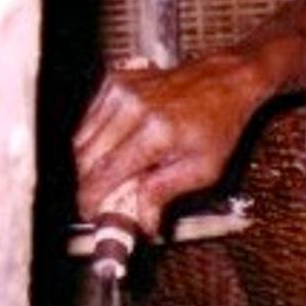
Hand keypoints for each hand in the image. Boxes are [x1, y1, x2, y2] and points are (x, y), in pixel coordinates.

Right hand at [71, 53, 265, 234]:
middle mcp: (133, 107)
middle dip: (87, 184)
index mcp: (156, 131)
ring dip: (88, 164)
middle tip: (97, 200)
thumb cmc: (218, 126)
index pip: (106, 172)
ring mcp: (121, 90)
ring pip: (81, 138)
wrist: (223, 82)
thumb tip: (141, 223)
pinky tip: (111, 150)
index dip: (91, 197)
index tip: (90, 213)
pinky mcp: (115, 81)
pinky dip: (92, 140)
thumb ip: (164, 194)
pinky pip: (88, 119)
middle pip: (87, 156)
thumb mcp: (203, 170)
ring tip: (106, 177)